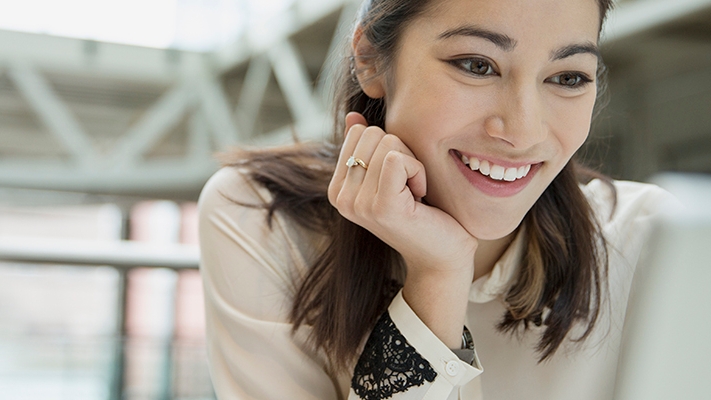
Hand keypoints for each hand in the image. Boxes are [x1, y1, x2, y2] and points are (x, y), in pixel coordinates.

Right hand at [328, 112, 477, 274]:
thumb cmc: (421, 213)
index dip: (388, 147)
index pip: (358, 132)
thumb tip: (353, 116)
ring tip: (414, 194)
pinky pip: (399, 158)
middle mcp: (340, 198)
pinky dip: (419, 171)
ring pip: (388, 143)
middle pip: (372, 134)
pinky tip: (420, 196)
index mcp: (337, 188)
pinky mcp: (382, 207)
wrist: (442, 256)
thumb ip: (368, 148)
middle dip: (400, 152)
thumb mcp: (390, 175)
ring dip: (413, 164)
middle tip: (408, 186)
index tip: (398, 179)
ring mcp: (358, 204)